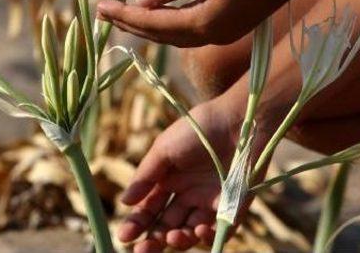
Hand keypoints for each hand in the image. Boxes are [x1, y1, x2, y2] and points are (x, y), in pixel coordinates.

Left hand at [97, 0, 303, 45]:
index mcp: (204, 22)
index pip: (153, 23)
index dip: (125, 15)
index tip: (100, 7)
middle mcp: (209, 35)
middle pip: (159, 34)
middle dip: (129, 23)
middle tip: (101, 13)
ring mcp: (219, 33)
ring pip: (171, 35)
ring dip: (145, 25)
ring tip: (120, 14)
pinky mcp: (226, 26)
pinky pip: (186, 29)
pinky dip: (165, 23)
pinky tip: (155, 12)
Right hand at [117, 96, 246, 251]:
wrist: (235, 120)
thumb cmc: (197, 130)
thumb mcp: (164, 150)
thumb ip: (145, 176)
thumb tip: (124, 202)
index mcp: (169, 181)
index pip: (149, 210)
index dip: (137, 224)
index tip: (124, 236)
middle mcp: (188, 196)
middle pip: (168, 226)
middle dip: (154, 241)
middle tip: (143, 251)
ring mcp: (210, 202)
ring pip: (191, 232)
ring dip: (180, 240)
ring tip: (174, 237)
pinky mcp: (233, 206)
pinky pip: (221, 230)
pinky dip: (210, 236)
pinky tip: (200, 231)